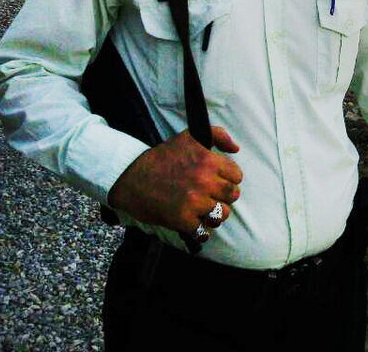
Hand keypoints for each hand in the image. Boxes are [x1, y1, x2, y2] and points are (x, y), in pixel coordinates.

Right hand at [108, 126, 242, 236]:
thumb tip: (236, 148)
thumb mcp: (189, 137)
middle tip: (212, 197)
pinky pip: (203, 232)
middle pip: (232, 196)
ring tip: (204, 212)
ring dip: (214, 215)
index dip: (229, 180)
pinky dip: (200, 231)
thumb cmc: (161, 158)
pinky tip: (194, 225)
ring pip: (221, 215)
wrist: (131, 177)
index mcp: (208, 160)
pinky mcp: (182, 219)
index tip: (219, 182)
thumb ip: (218, 135)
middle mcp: (204, 181)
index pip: (236, 176)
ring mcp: (194, 201)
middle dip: (224, 197)